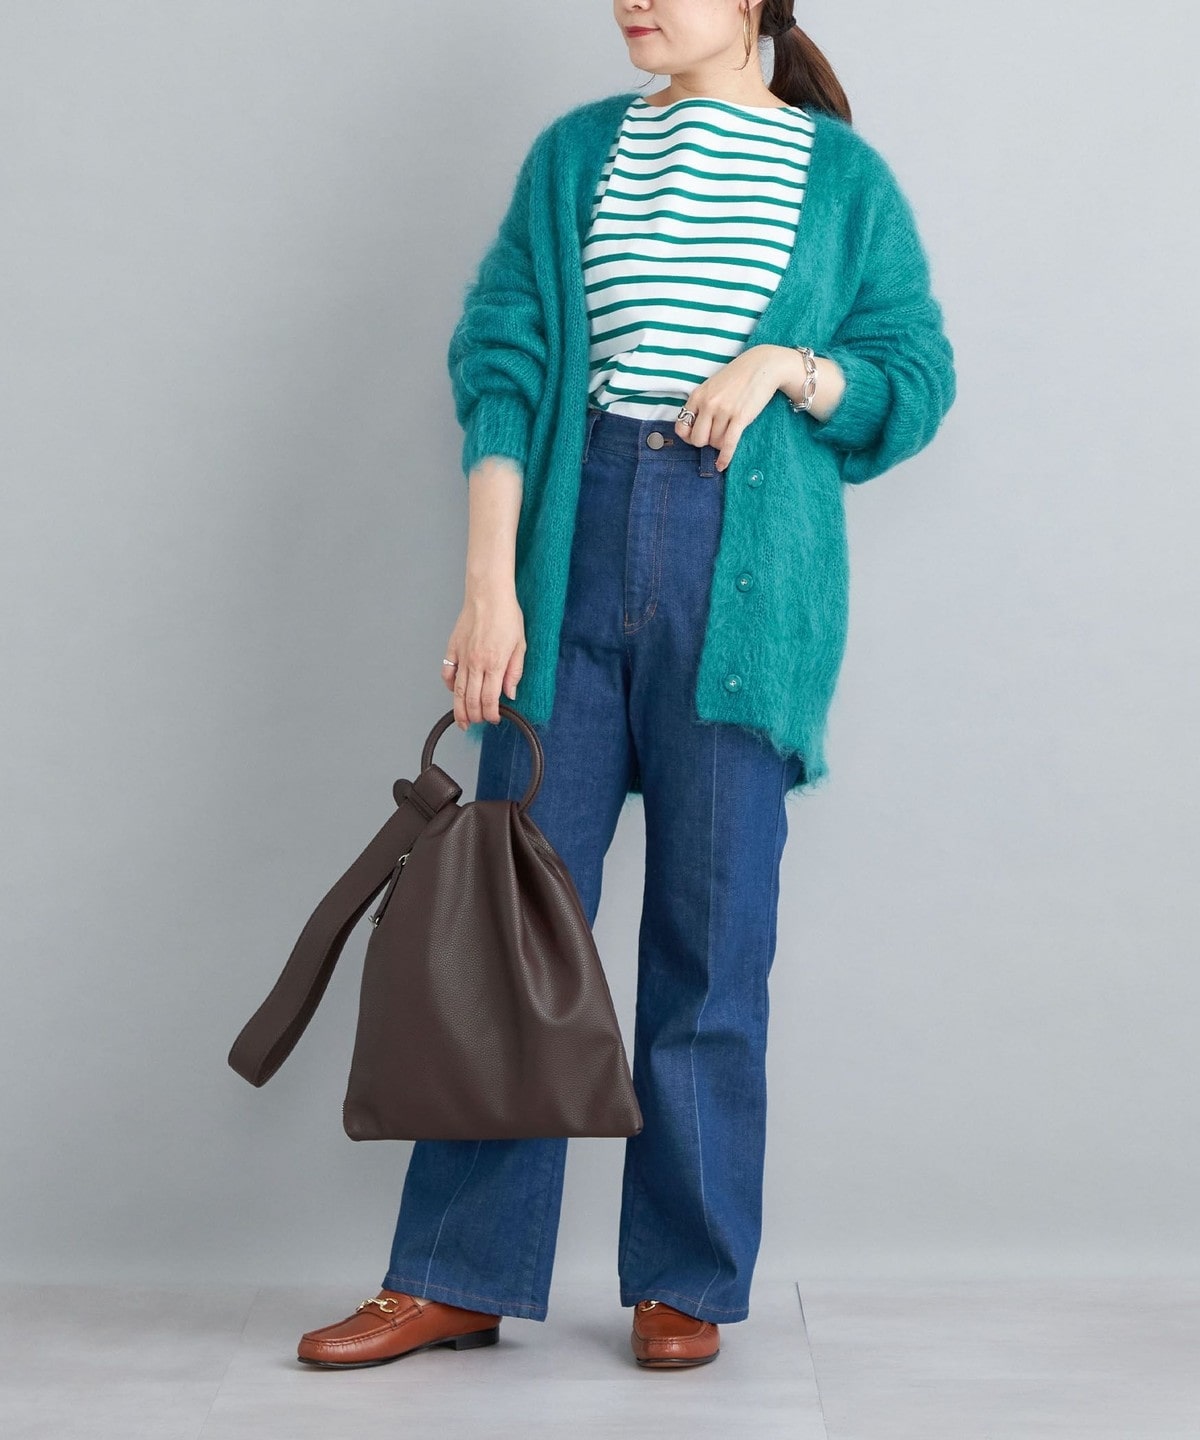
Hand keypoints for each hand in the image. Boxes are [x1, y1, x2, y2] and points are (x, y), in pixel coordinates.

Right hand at [442, 585, 525, 728]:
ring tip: (461, 720)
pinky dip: (450, 686)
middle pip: (471, 700)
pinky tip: (454, 691)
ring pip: (457, 691)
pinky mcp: (452, 649)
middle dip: (475, 716)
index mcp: (495, 664)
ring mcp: (462, 657)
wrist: (488, 594)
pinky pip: (447, 673)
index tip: (494, 719)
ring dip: (459, 709)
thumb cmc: (507, 615)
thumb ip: (515, 672)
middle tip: (478, 722)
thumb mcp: (521, 645)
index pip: (490, 700)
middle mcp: (476, 663)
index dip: (491, 714)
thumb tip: (510, 694)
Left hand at [673, 345, 787, 470]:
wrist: (763, 365)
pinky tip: (722, 465)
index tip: (696, 437)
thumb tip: (694, 431)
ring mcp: (724, 411)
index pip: (682, 427)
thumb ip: (701, 404)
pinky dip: (724, 458)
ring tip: (729, 433)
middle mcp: (708, 403)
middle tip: (715, 436)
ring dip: (721, 444)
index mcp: (698, 395)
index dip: (688, 437)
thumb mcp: (712, 386)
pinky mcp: (741, 417)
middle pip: (698, 440)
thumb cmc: (737, 377)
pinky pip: (728, 444)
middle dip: (706, 443)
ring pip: (715, 443)